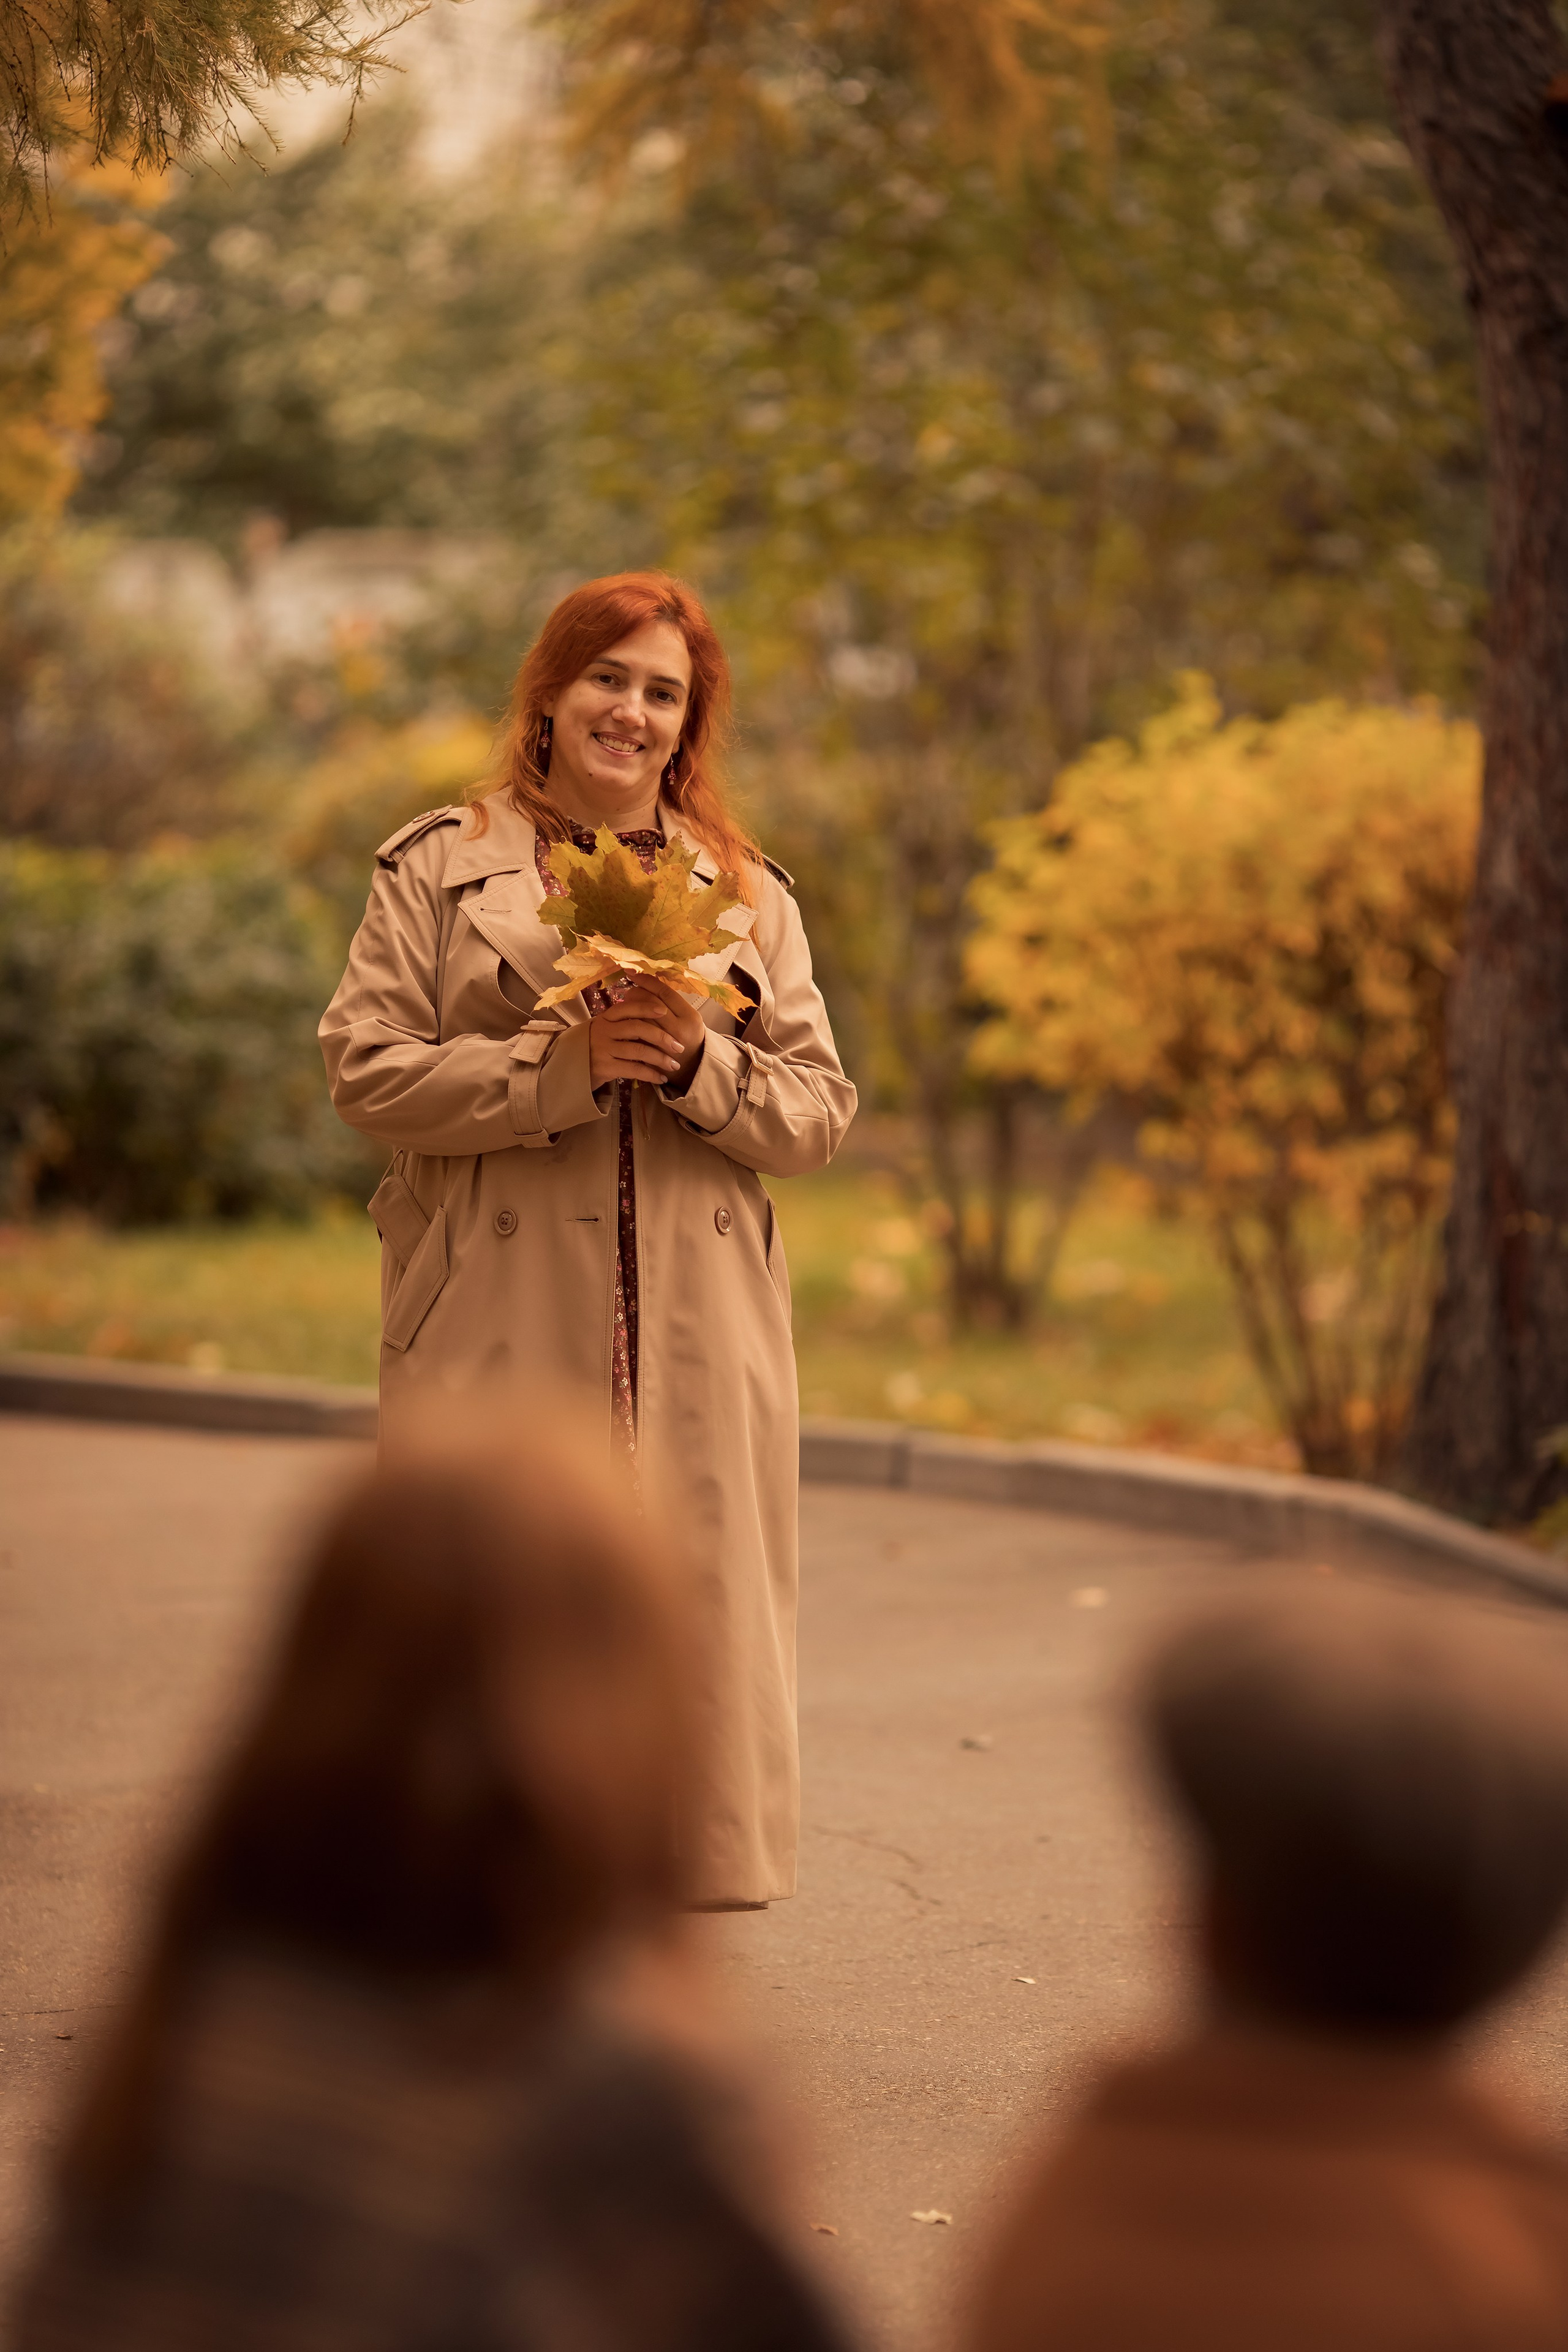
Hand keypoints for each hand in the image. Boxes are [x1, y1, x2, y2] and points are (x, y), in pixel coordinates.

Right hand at [587, 979, 704, 1090]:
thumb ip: (625, 1020)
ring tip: (674, 1065)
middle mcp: (603, 1030)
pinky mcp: (604, 1067)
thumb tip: (658, 1008)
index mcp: (606, 1017)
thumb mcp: (608, 1028)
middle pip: (637, 1028)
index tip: (665, 1011)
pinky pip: (633, 1069)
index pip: (628, 1007)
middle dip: (661, 1037)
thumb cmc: (599, 1046)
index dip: (646, 1007)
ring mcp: (602, 1049)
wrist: (575, 1067)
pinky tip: (661, 1078)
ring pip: (638, 1050)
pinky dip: (650, 1074)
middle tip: (679, 1047)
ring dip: (660, 1058)